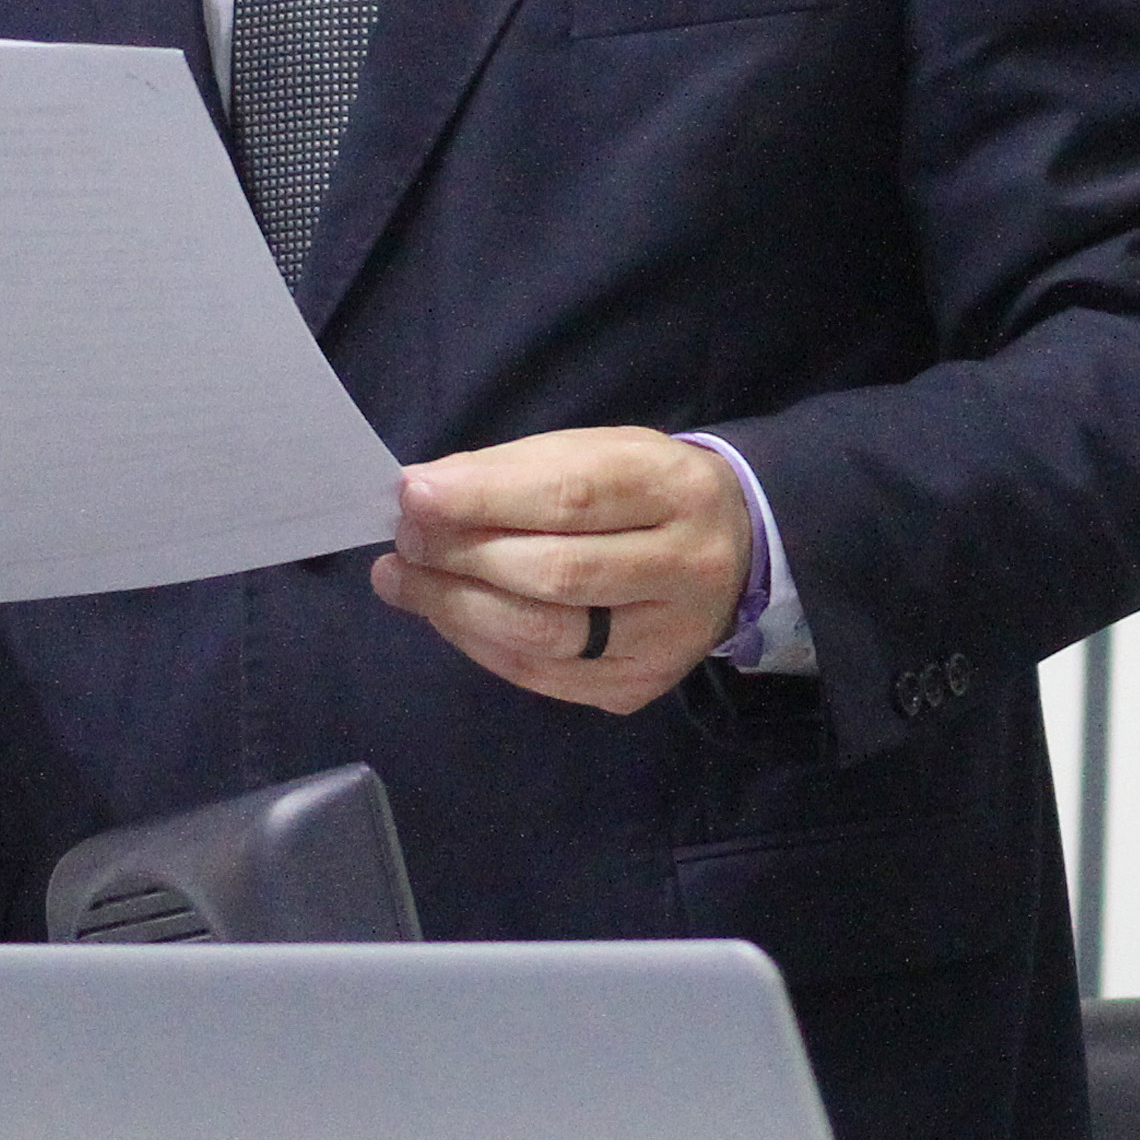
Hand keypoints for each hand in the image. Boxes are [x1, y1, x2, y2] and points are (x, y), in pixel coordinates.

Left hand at [373, 428, 750, 716]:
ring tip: (404, 580)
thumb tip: (424, 494)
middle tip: (405, 541)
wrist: (736, 549)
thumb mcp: (597, 453)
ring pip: (546, 636)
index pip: (572, 496)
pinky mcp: (640, 686)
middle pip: (557, 573)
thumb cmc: (644, 491)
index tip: (413, 495)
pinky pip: (543, 676)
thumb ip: (517, 471)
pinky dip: (482, 645)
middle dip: (463, 557)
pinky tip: (449, 616)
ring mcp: (666, 639)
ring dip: (458, 607)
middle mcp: (685, 569)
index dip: (485, 498)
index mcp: (676, 489)